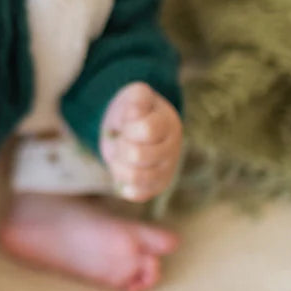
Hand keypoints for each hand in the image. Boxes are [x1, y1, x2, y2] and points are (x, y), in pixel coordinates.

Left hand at [99, 82, 181, 202]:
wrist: (131, 127)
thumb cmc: (132, 111)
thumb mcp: (134, 96)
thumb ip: (137, 97)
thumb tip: (135, 111)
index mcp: (168, 124)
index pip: (146, 130)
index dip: (129, 127)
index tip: (125, 123)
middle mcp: (172, 150)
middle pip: (137, 155)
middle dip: (120, 145)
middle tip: (121, 139)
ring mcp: (166, 171)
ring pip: (135, 177)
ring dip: (118, 164)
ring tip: (119, 154)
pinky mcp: (155, 188)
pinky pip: (136, 194)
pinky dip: (122, 183)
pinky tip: (123, 169)